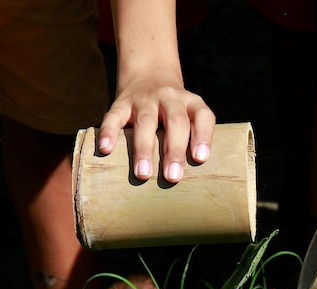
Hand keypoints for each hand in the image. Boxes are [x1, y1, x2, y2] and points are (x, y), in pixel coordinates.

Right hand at [97, 77, 214, 183]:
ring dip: (144, 149)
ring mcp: (145, 100)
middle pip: (175, 122)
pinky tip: (106, 149)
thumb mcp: (190, 115)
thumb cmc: (175, 112)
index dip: (203, 136)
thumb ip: (191, 139)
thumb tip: (185, 179)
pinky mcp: (121, 103)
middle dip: (174, 151)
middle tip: (173, 177)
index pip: (203, 117)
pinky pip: (114, 117)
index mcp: (192, 103)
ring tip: (143, 174)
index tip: (200, 159)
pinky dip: (109, 133)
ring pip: (145, 122)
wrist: (149, 74)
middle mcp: (170, 98)